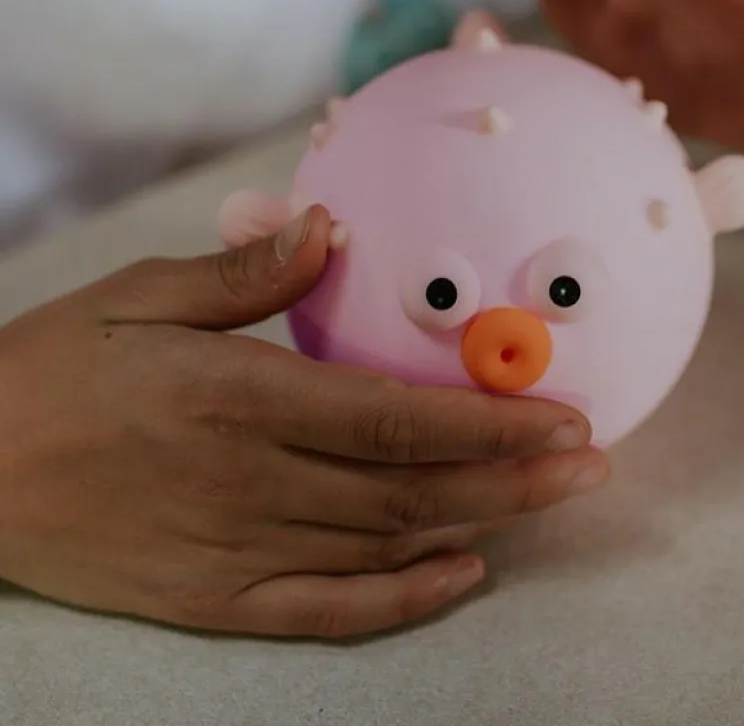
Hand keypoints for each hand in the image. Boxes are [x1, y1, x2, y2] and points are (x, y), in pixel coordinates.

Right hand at [0, 207, 605, 638]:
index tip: (562, 412)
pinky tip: (460, 575)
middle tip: (592, 462)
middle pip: (411, 488)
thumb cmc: (52, 371)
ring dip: (480, 525)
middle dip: (514, 476)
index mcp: (239, 400)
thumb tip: (329, 230)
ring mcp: (237, 550)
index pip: (396, 419)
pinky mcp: (215, 600)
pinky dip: (400, 599)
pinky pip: (324, 611)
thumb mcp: (137, 297)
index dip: (488, 421)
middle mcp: (252, 483)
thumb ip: (242, 275)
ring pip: (385, 545)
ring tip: (552, 504)